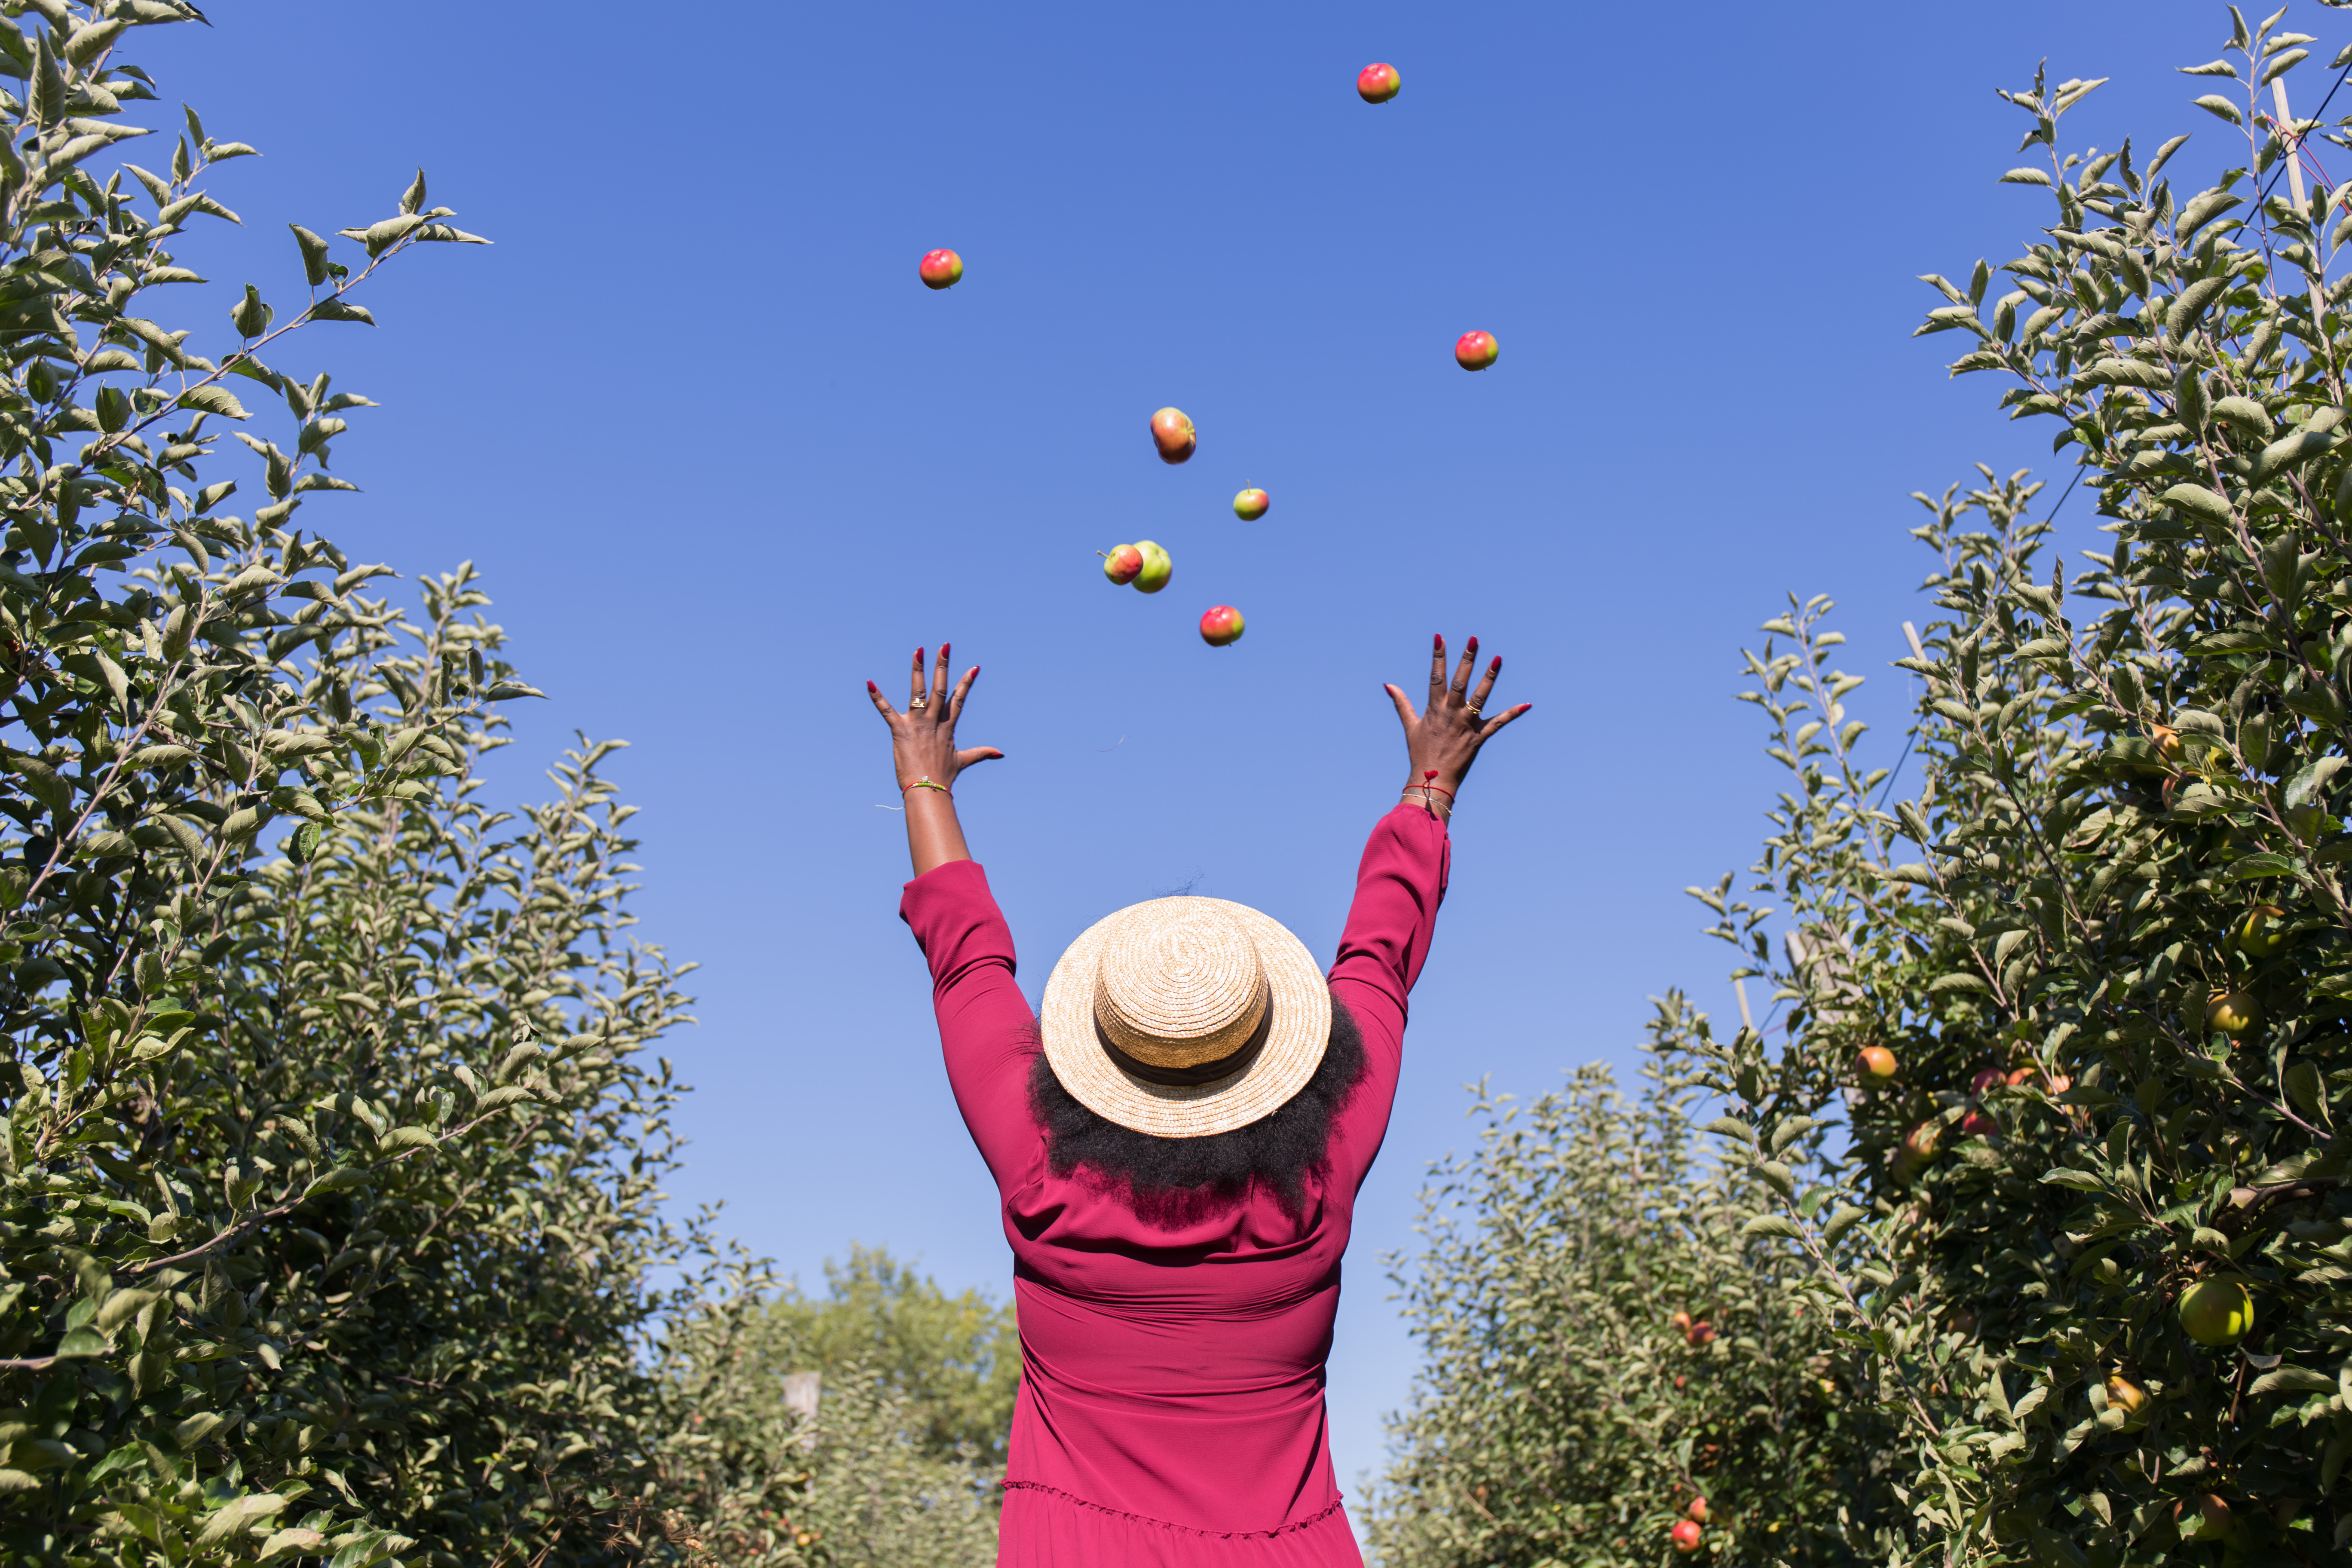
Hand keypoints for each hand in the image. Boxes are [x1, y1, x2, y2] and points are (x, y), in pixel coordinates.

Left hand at [866, 644, 1001, 793]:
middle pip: (941, 688)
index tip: (974, 667)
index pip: (959, 699)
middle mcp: (934, 721)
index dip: (966, 682)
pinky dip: (877, 697)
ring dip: (918, 670)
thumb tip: (1001, 752)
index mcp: (947, 726)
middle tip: (945, 645)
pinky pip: (886, 711)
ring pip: (919, 692)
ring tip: (919, 650)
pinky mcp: (900, 730)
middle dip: (943, 665)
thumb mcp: (963, 761)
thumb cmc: (943, 777)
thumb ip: (981, 753)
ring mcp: (917, 724)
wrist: (928, 790)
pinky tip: (869, 683)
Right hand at [1385, 633, 1529, 798]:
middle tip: (1474, 639)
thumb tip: (1388, 685)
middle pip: (1460, 682)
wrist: (1432, 779)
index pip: (1436, 676)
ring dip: (1489, 677)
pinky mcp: (1478, 737)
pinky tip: (1526, 705)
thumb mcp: (1410, 725)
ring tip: (1498, 659)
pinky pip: (1497, 723)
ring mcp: (1466, 725)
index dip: (1438, 656)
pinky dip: (1512, 714)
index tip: (1439, 637)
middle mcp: (1451, 713)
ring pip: (1479, 697)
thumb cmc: (1420, 752)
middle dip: (1467, 659)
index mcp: (1434, 709)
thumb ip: (1401, 703)